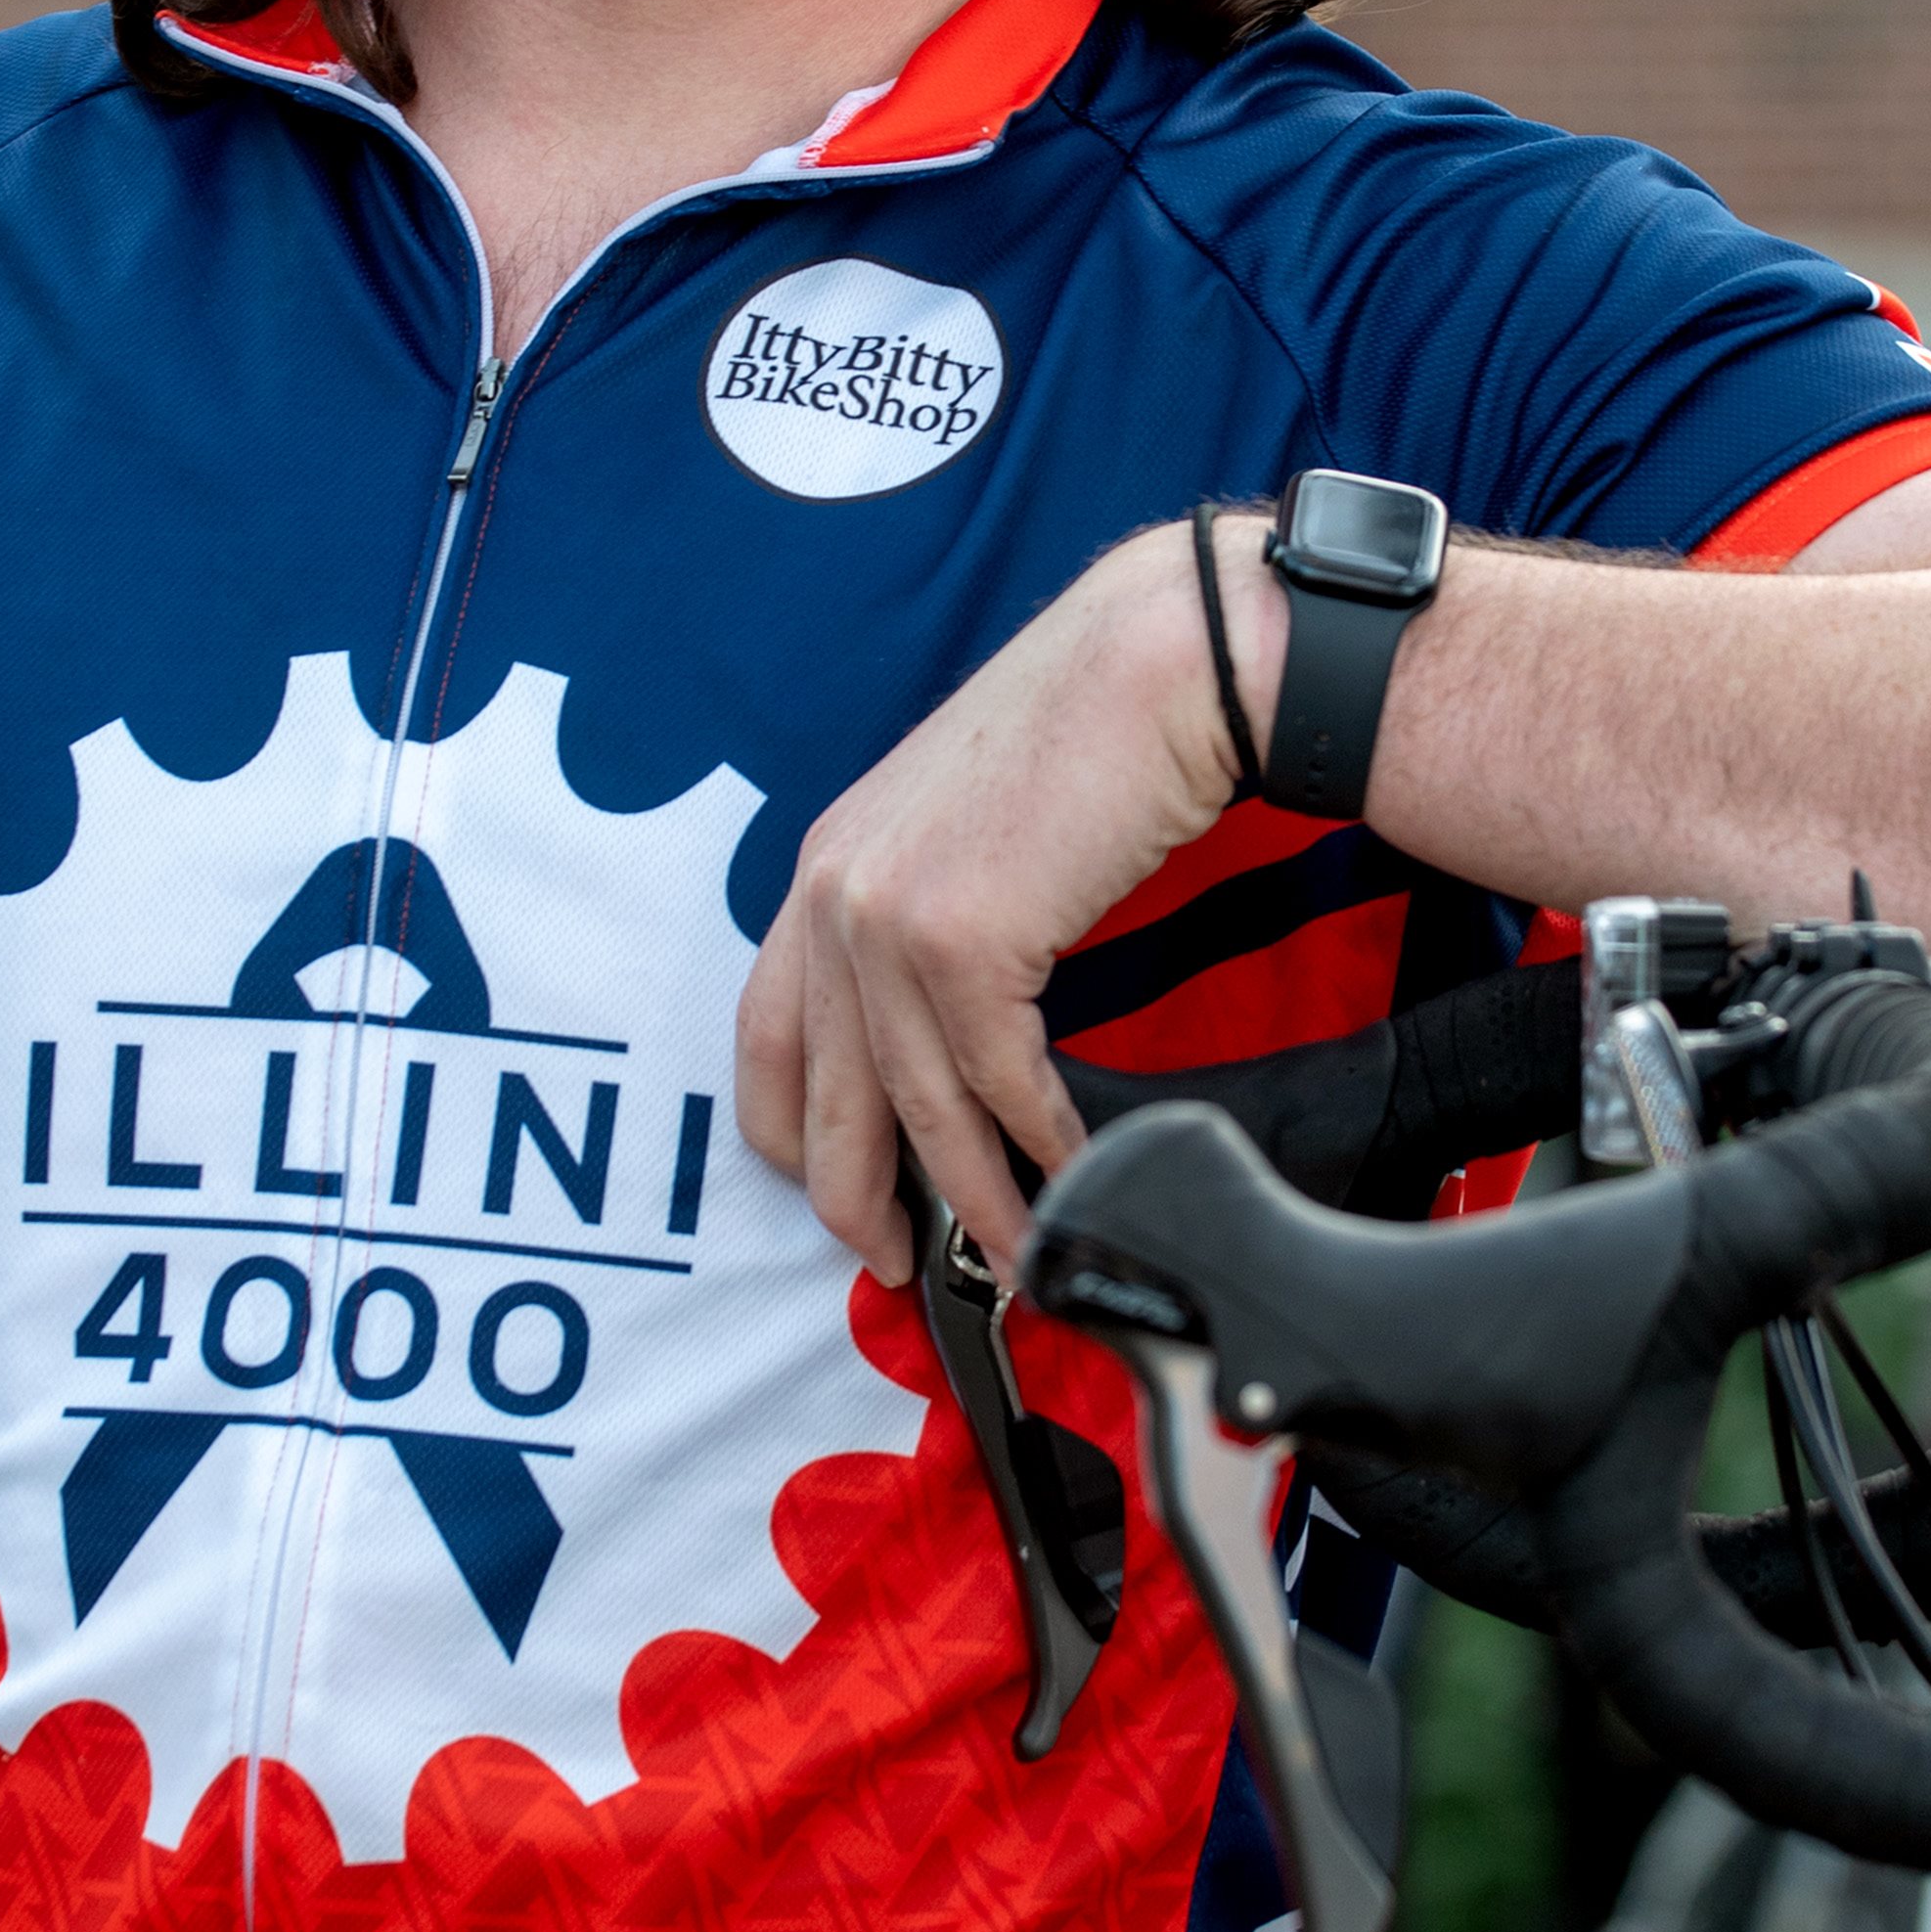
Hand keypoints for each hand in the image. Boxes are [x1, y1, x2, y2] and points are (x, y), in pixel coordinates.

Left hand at [737, 520, 1277, 1280]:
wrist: (1162, 660)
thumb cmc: (1087, 734)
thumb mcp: (966, 827)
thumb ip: (931, 915)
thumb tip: (957, 1029)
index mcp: (825, 866)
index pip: (768, 1037)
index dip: (798, 1136)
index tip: (843, 1196)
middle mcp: (832, 893)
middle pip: (821, 1097)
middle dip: (862, 1203)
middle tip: (902, 1271)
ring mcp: (888, 919)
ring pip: (919, 1109)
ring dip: (973, 1201)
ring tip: (1017, 1255)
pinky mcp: (964, 940)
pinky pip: (1000, 1086)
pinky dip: (1042, 1147)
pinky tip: (1076, 1176)